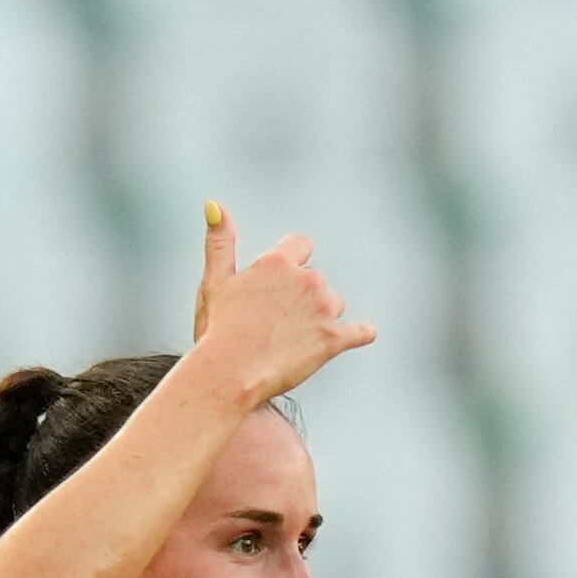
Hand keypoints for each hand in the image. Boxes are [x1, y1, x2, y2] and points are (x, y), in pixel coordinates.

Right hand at [185, 202, 372, 406]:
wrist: (229, 373)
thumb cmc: (218, 331)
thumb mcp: (215, 281)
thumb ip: (220, 242)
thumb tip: (215, 204)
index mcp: (278, 262)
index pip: (302, 245)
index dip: (293, 263)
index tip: (284, 281)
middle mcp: (306, 280)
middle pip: (317, 279)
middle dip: (304, 297)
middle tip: (279, 321)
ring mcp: (323, 309)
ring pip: (335, 303)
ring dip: (323, 316)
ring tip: (298, 338)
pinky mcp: (333, 339)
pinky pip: (360, 332)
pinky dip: (360, 334)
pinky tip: (361, 335)